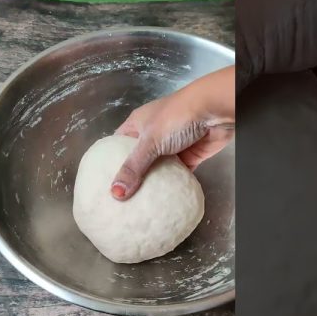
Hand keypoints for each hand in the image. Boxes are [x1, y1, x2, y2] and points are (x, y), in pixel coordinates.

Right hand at [110, 66, 234, 200]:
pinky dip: (171, 185)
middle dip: (131, 176)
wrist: (214, 111)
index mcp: (138, 123)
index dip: (109, 160)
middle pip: (137, 158)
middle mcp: (153, 134)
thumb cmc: (176, 118)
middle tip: (118, 199)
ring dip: (151, 183)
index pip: (117, 143)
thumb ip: (133, 168)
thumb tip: (115, 193)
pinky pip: (177, 174)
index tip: (102, 180)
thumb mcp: (149, 142)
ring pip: (157, 168)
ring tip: (136, 204)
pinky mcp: (189, 156)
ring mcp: (171, 145)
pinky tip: (161, 200)